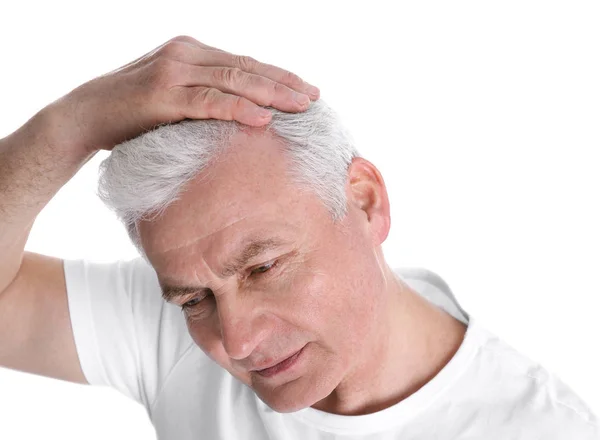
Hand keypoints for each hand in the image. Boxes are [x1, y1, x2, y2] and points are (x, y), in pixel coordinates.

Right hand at [47, 35, 319, 152]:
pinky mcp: (163, 95)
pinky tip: (263, 119)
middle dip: (284, 84)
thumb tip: (240, 115)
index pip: (244, 63)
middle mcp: (186, 54)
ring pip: (234, 81)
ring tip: (301, 107)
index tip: (306, 90)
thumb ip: (203, 97)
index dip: (277, 76)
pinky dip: (238, 109)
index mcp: (191, 52)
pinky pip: (209, 102)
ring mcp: (174, 71)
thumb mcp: (173, 97)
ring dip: (272, 94)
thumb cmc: (131, 113)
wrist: (84, 116)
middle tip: (314, 98)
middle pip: (246, 68)